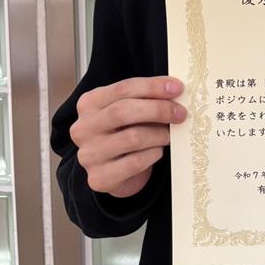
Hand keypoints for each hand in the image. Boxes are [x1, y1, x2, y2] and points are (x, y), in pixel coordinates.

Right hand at [70, 76, 186, 198]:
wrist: (115, 172)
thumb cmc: (125, 133)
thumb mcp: (131, 110)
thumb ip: (146, 98)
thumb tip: (175, 91)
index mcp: (90, 103)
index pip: (123, 88)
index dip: (152, 87)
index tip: (177, 88)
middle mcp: (83, 128)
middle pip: (123, 111)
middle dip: (158, 109)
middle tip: (180, 113)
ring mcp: (88, 154)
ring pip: (132, 138)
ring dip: (159, 134)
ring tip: (169, 135)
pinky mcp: (99, 178)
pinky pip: (135, 162)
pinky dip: (153, 154)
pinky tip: (157, 151)